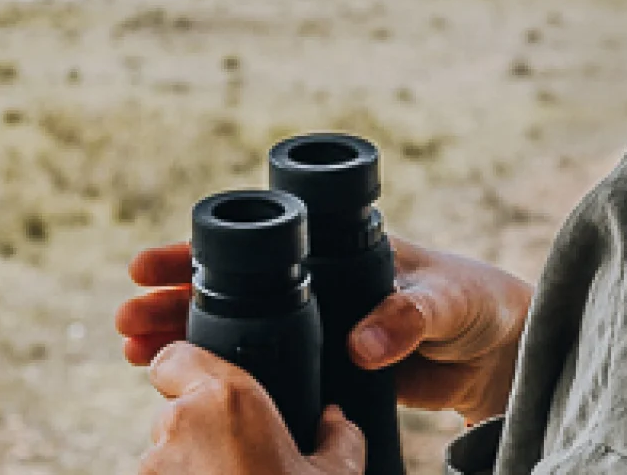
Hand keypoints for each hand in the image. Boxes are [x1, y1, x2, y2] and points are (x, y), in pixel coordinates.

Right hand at [116, 237, 532, 424]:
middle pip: (225, 287)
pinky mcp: (322, 364)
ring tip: (133, 354)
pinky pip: (260, 366)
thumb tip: (362, 343)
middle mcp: (313, 282)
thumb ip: (408, 316)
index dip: (194, 251)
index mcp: (334, 250)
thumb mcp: (448, 301)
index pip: (251, 243)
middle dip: (170, 300)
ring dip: (182, 338)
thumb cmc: (477, 304)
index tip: (150, 264)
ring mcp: (313, 324)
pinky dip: (220, 372)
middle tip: (127, 321)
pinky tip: (181, 383)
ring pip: (233, 328)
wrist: (500, 353)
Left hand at [137, 341, 363, 473]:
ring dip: (189, 470)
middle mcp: (180, 425)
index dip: (186, 372)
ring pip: (164, 457)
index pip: (174, 358)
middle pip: (174, 412)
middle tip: (239, 465)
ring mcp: (152, 468)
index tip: (211, 397)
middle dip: (200, 434)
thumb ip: (340, 438)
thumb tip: (337, 420)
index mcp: (228, 400)